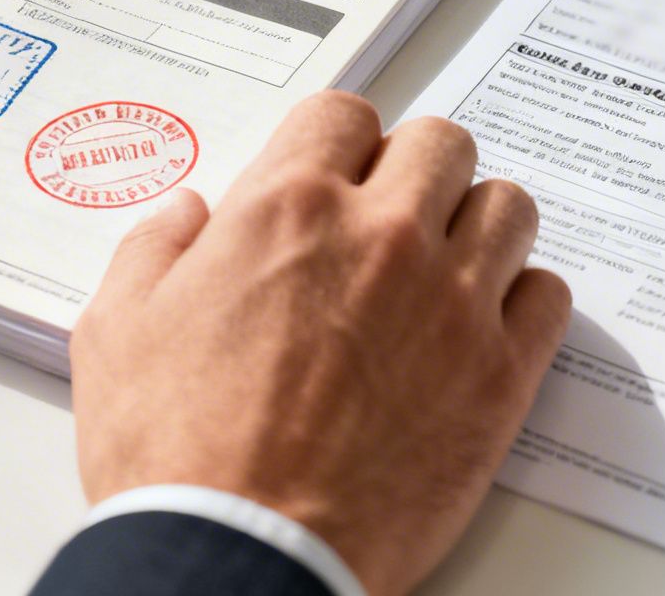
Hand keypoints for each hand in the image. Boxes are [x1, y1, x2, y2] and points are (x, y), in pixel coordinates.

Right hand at [69, 91, 571, 595]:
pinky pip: (548, 296)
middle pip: (441, 144)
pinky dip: (522, 299)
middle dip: (413, 170)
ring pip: (507, 207)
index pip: (346, 114)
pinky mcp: (498, 377)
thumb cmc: (177, 456)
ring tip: (446, 265)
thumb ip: (154, 249)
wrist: (244, 556)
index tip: (333, 175)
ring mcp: (451, 304)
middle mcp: (381, 238)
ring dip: (476, 224)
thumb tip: (186, 215)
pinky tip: (483, 324)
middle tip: (390, 218)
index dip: (336, 143)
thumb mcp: (116, 330)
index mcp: (287, 209)